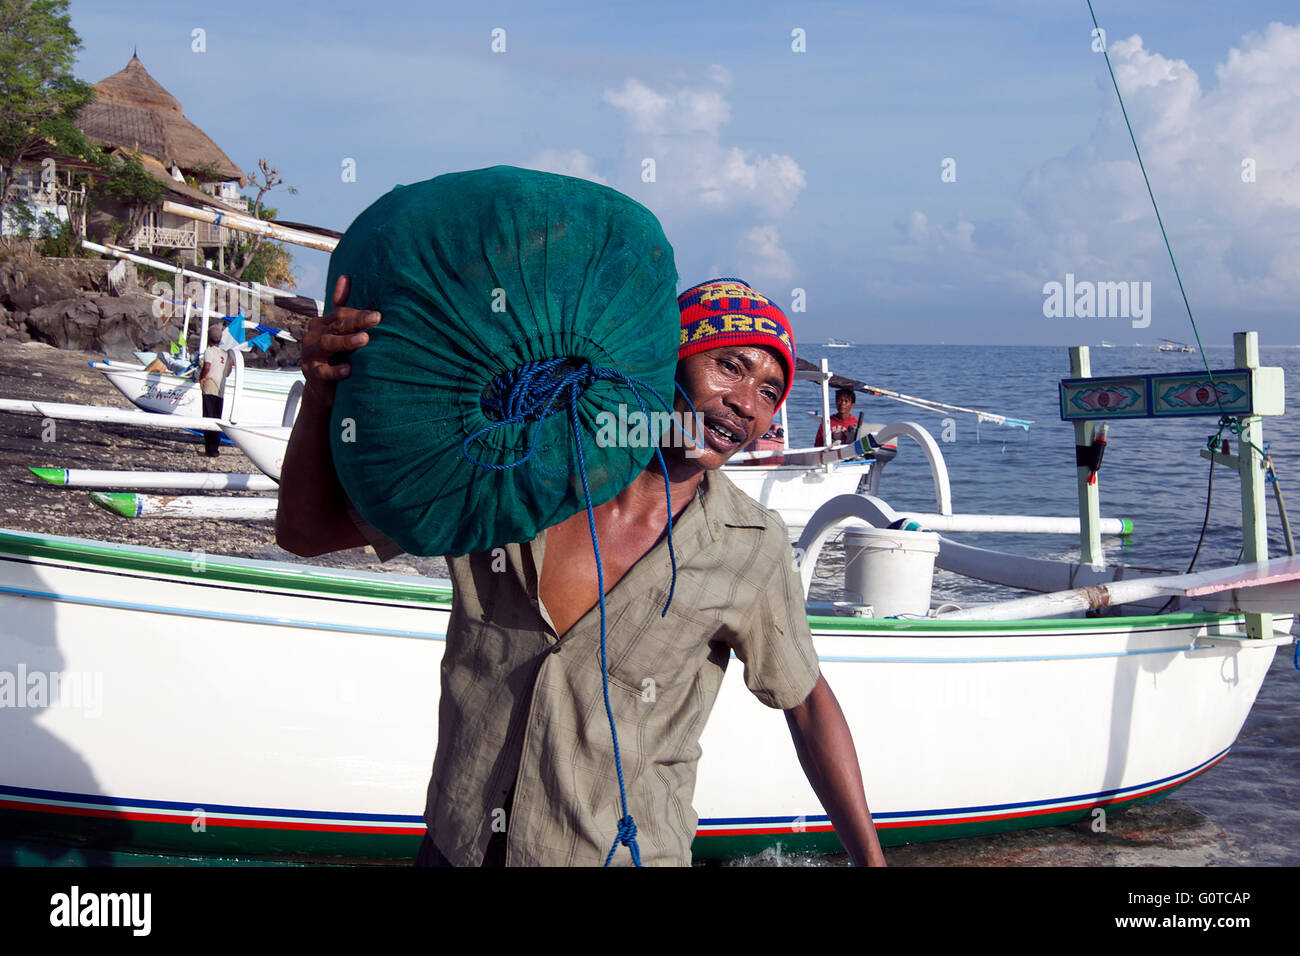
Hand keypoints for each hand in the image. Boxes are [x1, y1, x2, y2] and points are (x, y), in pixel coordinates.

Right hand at [301, 276, 380, 406]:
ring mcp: (311, 353)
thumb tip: (345, 277)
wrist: (322, 387)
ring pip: (328, 344)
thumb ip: (341, 305)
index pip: (340, 314)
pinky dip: (336, 370)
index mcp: (323, 323)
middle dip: (356, 321)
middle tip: (376, 318)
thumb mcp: (338, 330)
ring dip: (346, 341)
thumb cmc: (334, 355)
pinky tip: (349, 369)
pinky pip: (323, 371)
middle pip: (336, 325)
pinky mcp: (312, 372)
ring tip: (364, 339)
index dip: (358, 314)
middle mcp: (314, 335)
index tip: (378, 315)